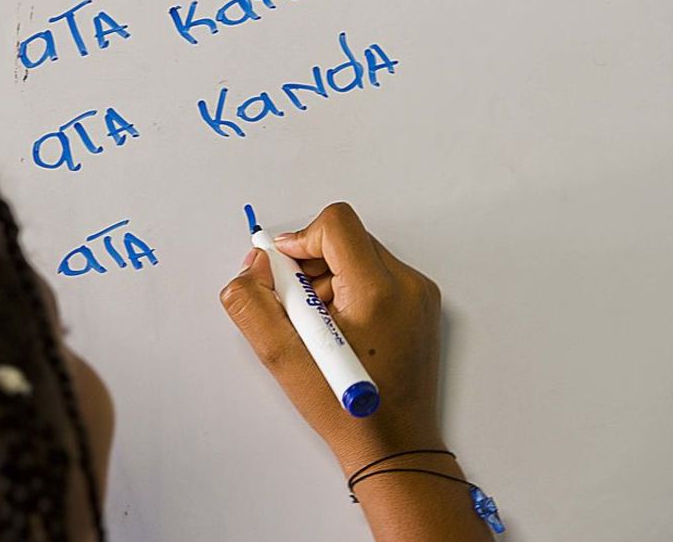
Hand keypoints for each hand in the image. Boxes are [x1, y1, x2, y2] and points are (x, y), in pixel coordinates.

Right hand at [220, 202, 443, 473]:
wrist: (395, 448)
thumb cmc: (347, 411)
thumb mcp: (281, 357)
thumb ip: (252, 302)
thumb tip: (254, 265)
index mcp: (377, 292)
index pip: (336, 225)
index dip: (299, 240)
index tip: (280, 269)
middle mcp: (407, 285)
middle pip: (345, 239)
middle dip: (310, 265)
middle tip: (294, 307)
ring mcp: (419, 295)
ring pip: (358, 256)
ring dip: (327, 279)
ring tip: (317, 327)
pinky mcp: (420, 306)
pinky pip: (375, 275)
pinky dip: (348, 290)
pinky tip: (338, 330)